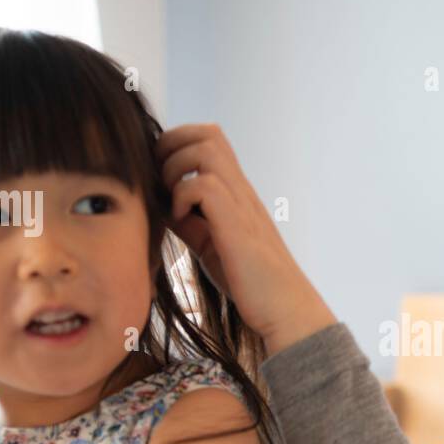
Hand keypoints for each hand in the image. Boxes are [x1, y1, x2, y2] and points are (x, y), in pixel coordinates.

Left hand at [156, 123, 336, 355]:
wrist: (284, 310)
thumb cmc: (250, 282)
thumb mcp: (210, 245)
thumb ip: (190, 222)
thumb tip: (161, 206)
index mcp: (236, 192)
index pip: (209, 138)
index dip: (177, 143)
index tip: (159, 175)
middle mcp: (241, 190)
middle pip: (207, 132)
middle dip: (171, 147)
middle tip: (160, 182)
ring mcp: (242, 204)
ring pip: (205, 149)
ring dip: (175, 169)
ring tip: (171, 201)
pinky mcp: (237, 225)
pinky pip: (203, 185)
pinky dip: (182, 198)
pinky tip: (182, 222)